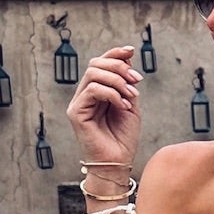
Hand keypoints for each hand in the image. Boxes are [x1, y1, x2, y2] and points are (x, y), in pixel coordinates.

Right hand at [68, 45, 141, 174]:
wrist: (118, 163)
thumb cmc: (123, 138)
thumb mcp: (130, 105)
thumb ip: (127, 83)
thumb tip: (127, 58)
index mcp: (98, 91)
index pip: (101, 63)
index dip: (115, 53)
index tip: (131, 50)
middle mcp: (85, 94)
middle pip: (96, 63)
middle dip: (119, 67)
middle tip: (137, 80)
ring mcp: (79, 103)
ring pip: (93, 74)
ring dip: (117, 80)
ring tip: (131, 95)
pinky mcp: (75, 112)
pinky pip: (92, 90)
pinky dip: (112, 93)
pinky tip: (123, 105)